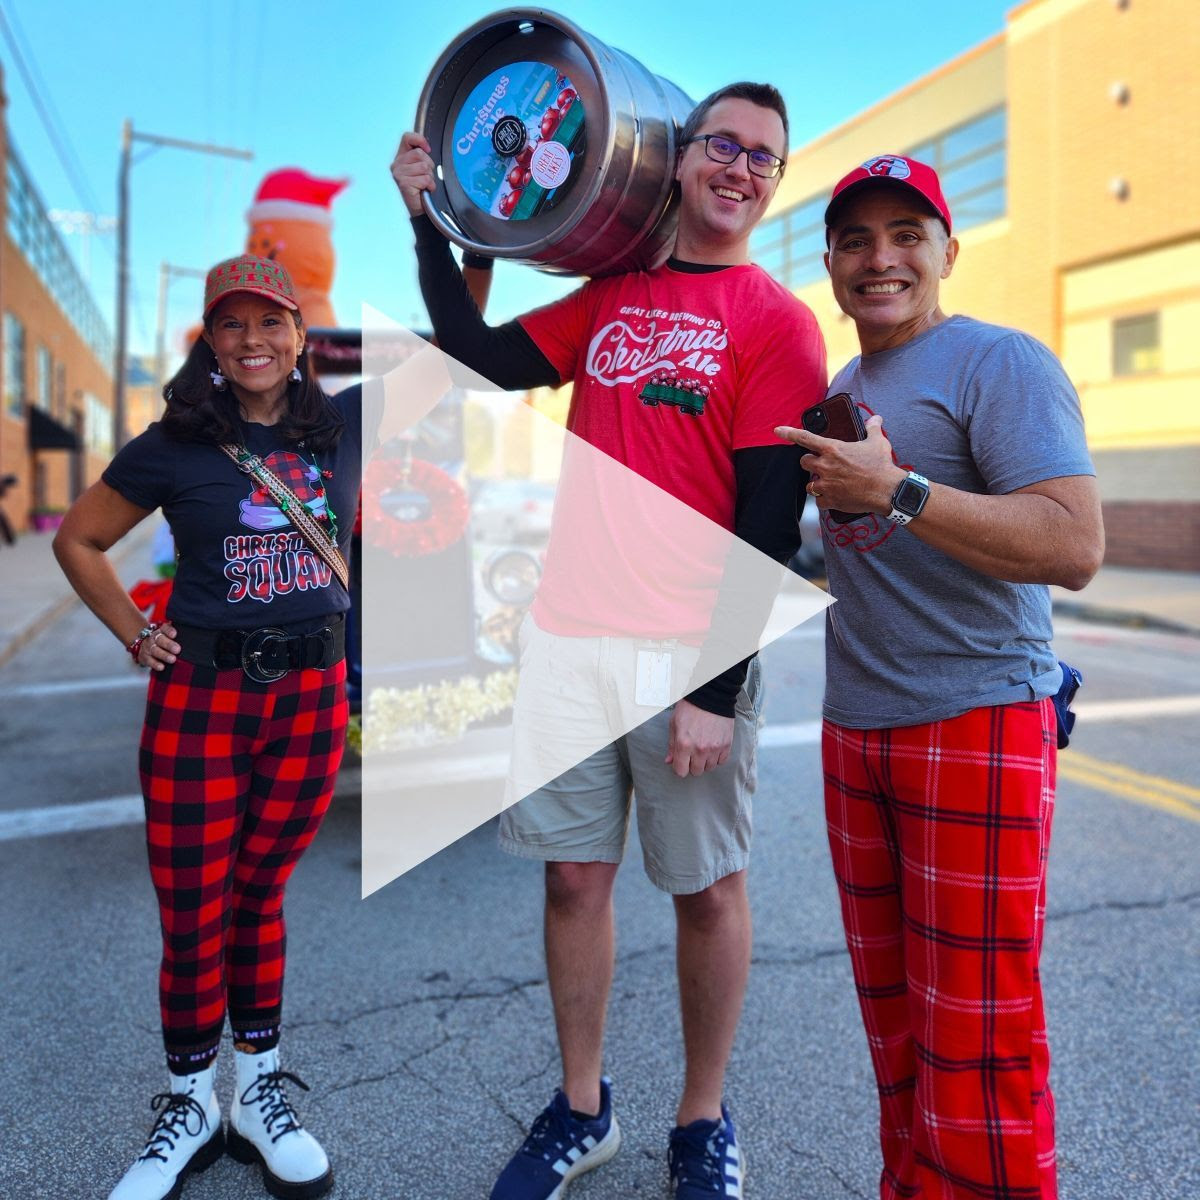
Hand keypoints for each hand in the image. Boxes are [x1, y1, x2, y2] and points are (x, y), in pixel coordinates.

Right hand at [139, 623, 178, 671]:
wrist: (144, 644)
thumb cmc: (162, 640)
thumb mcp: (168, 635)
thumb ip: (179, 635)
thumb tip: (193, 635)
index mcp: (161, 631)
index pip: (165, 628)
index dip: (169, 631)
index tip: (174, 634)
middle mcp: (154, 638)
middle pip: (160, 640)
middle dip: (169, 645)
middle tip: (177, 650)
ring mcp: (148, 647)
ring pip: (155, 650)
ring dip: (164, 655)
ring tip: (172, 659)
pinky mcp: (145, 657)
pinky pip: (149, 660)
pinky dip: (155, 664)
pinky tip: (161, 667)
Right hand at [390, 132, 436, 216]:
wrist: (419, 208)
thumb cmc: (421, 188)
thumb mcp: (421, 168)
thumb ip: (421, 156)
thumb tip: (426, 147)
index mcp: (400, 157)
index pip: (407, 138)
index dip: (419, 140)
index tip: (427, 149)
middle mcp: (397, 164)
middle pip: (419, 153)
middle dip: (429, 165)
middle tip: (425, 176)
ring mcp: (399, 174)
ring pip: (424, 166)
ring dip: (429, 177)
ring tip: (424, 184)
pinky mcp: (404, 183)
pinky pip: (425, 178)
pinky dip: (430, 185)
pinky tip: (424, 190)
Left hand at [666, 699, 733, 777]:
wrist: (711, 696)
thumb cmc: (690, 709)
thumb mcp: (674, 724)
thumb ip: (672, 745)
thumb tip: (669, 761)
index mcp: (684, 744)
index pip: (681, 771)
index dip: (680, 767)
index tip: (681, 762)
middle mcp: (700, 749)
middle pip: (696, 771)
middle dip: (692, 765)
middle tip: (692, 754)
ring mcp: (714, 748)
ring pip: (709, 768)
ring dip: (705, 762)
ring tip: (703, 749)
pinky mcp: (726, 745)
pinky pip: (721, 761)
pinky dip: (717, 758)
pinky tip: (713, 748)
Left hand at [775, 415, 905, 515]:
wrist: (888, 490)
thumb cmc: (882, 465)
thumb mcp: (878, 442)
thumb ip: (873, 428)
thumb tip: (875, 419)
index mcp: (833, 449)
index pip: (805, 438)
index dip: (788, 433)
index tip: (777, 430)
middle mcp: (825, 466)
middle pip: (804, 462)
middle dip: (811, 463)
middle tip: (823, 465)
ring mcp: (826, 484)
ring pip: (809, 484)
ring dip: (817, 483)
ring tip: (831, 483)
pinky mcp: (830, 500)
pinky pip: (818, 501)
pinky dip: (825, 500)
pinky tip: (835, 497)